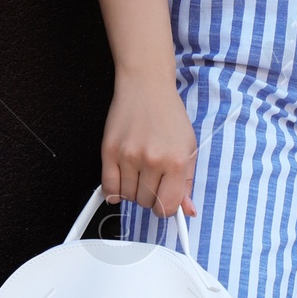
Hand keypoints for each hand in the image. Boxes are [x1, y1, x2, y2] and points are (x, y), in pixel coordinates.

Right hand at [102, 68, 197, 219]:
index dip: (166, 208)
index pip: (167, 207)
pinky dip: (114, 191)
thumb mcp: (188, 147)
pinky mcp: (109, 151)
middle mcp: (152, 160)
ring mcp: (128, 156)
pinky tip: (123, 179)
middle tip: (153, 178)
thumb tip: (187, 211)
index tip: (165, 202)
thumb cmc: (168, 115)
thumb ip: (187, 182)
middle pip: (146, 203)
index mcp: (176, 161)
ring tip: (139, 172)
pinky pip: (108, 188)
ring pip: (127, 197)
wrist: (146, 86)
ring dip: (133, 190)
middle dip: (150, 196)